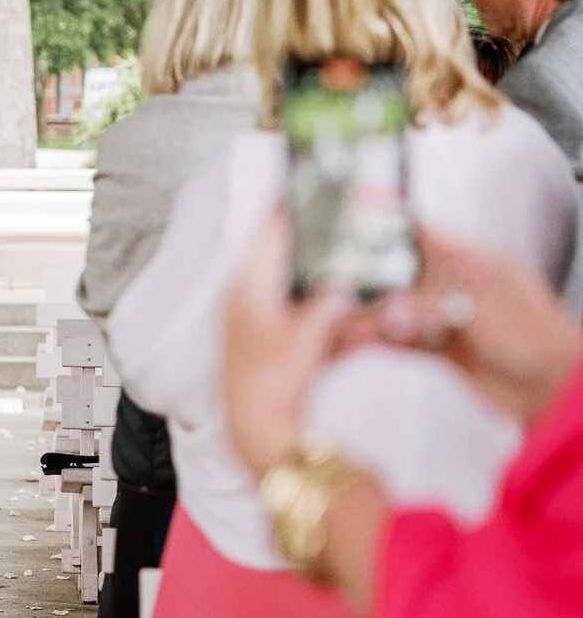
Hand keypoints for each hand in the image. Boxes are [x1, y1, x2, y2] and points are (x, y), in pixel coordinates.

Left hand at [223, 211, 356, 477]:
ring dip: (337, 290)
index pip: (269, 233)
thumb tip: (347, 284)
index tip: (311, 182)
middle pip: (293, 261)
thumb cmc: (271, 384)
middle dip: (326, 250)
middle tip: (356, 228)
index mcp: (247, 288)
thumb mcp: (306, 338)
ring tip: (370, 275)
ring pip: (308, 293)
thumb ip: (329, 305)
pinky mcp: (280, 346)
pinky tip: (367, 320)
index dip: (289, 206)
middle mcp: (250, 300)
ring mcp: (264, 323)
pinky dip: (336, 321)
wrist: (258, 435)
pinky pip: (313, 322)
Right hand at [354, 228, 582, 423]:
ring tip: (342, 323)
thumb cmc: (537, 338)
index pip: (419, 235)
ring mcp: (444, 318)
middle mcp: (452, 286)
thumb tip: (386, 311)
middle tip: (333, 288)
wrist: (556, 390)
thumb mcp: (480, 310)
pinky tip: (356, 341)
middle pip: (396, 275)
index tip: (348, 229)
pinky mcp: (439, 349)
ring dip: (367, 317)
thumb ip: (429, 307)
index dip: (384, 230)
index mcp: (469, 261)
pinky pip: (398, 341)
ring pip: (393, 311)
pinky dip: (376, 341)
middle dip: (365, 281)